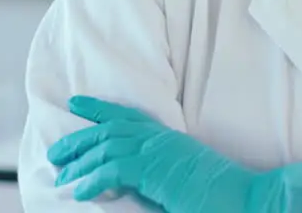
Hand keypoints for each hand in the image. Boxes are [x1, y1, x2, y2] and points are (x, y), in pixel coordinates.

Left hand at [48, 95, 301, 212]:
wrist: (246, 198)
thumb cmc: (220, 195)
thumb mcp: (183, 178)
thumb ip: (158, 175)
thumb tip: (134, 183)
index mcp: (168, 138)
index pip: (128, 115)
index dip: (99, 108)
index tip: (77, 103)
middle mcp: (161, 139)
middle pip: (110, 129)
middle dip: (79, 138)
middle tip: (56, 151)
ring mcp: (158, 151)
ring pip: (106, 148)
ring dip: (79, 161)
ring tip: (59, 175)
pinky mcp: (154, 169)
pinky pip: (112, 170)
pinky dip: (91, 180)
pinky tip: (77, 191)